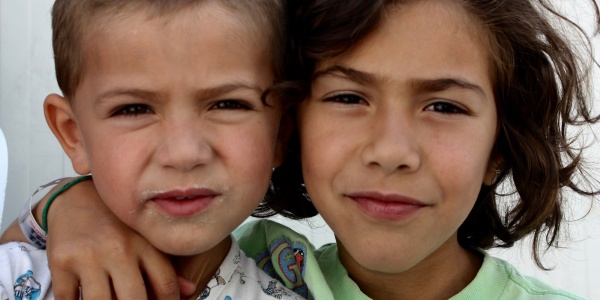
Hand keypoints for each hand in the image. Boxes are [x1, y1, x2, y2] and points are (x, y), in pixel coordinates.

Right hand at [42, 179, 185, 299]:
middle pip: (135, 298)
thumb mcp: (143, 239)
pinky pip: (68, 299)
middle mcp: (119, 248)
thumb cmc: (116, 225)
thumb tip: (190, 291)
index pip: (165, 284)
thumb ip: (165, 267)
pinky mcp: (61, 260)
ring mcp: (88, 255)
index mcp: (144, 243)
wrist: (75, 197)